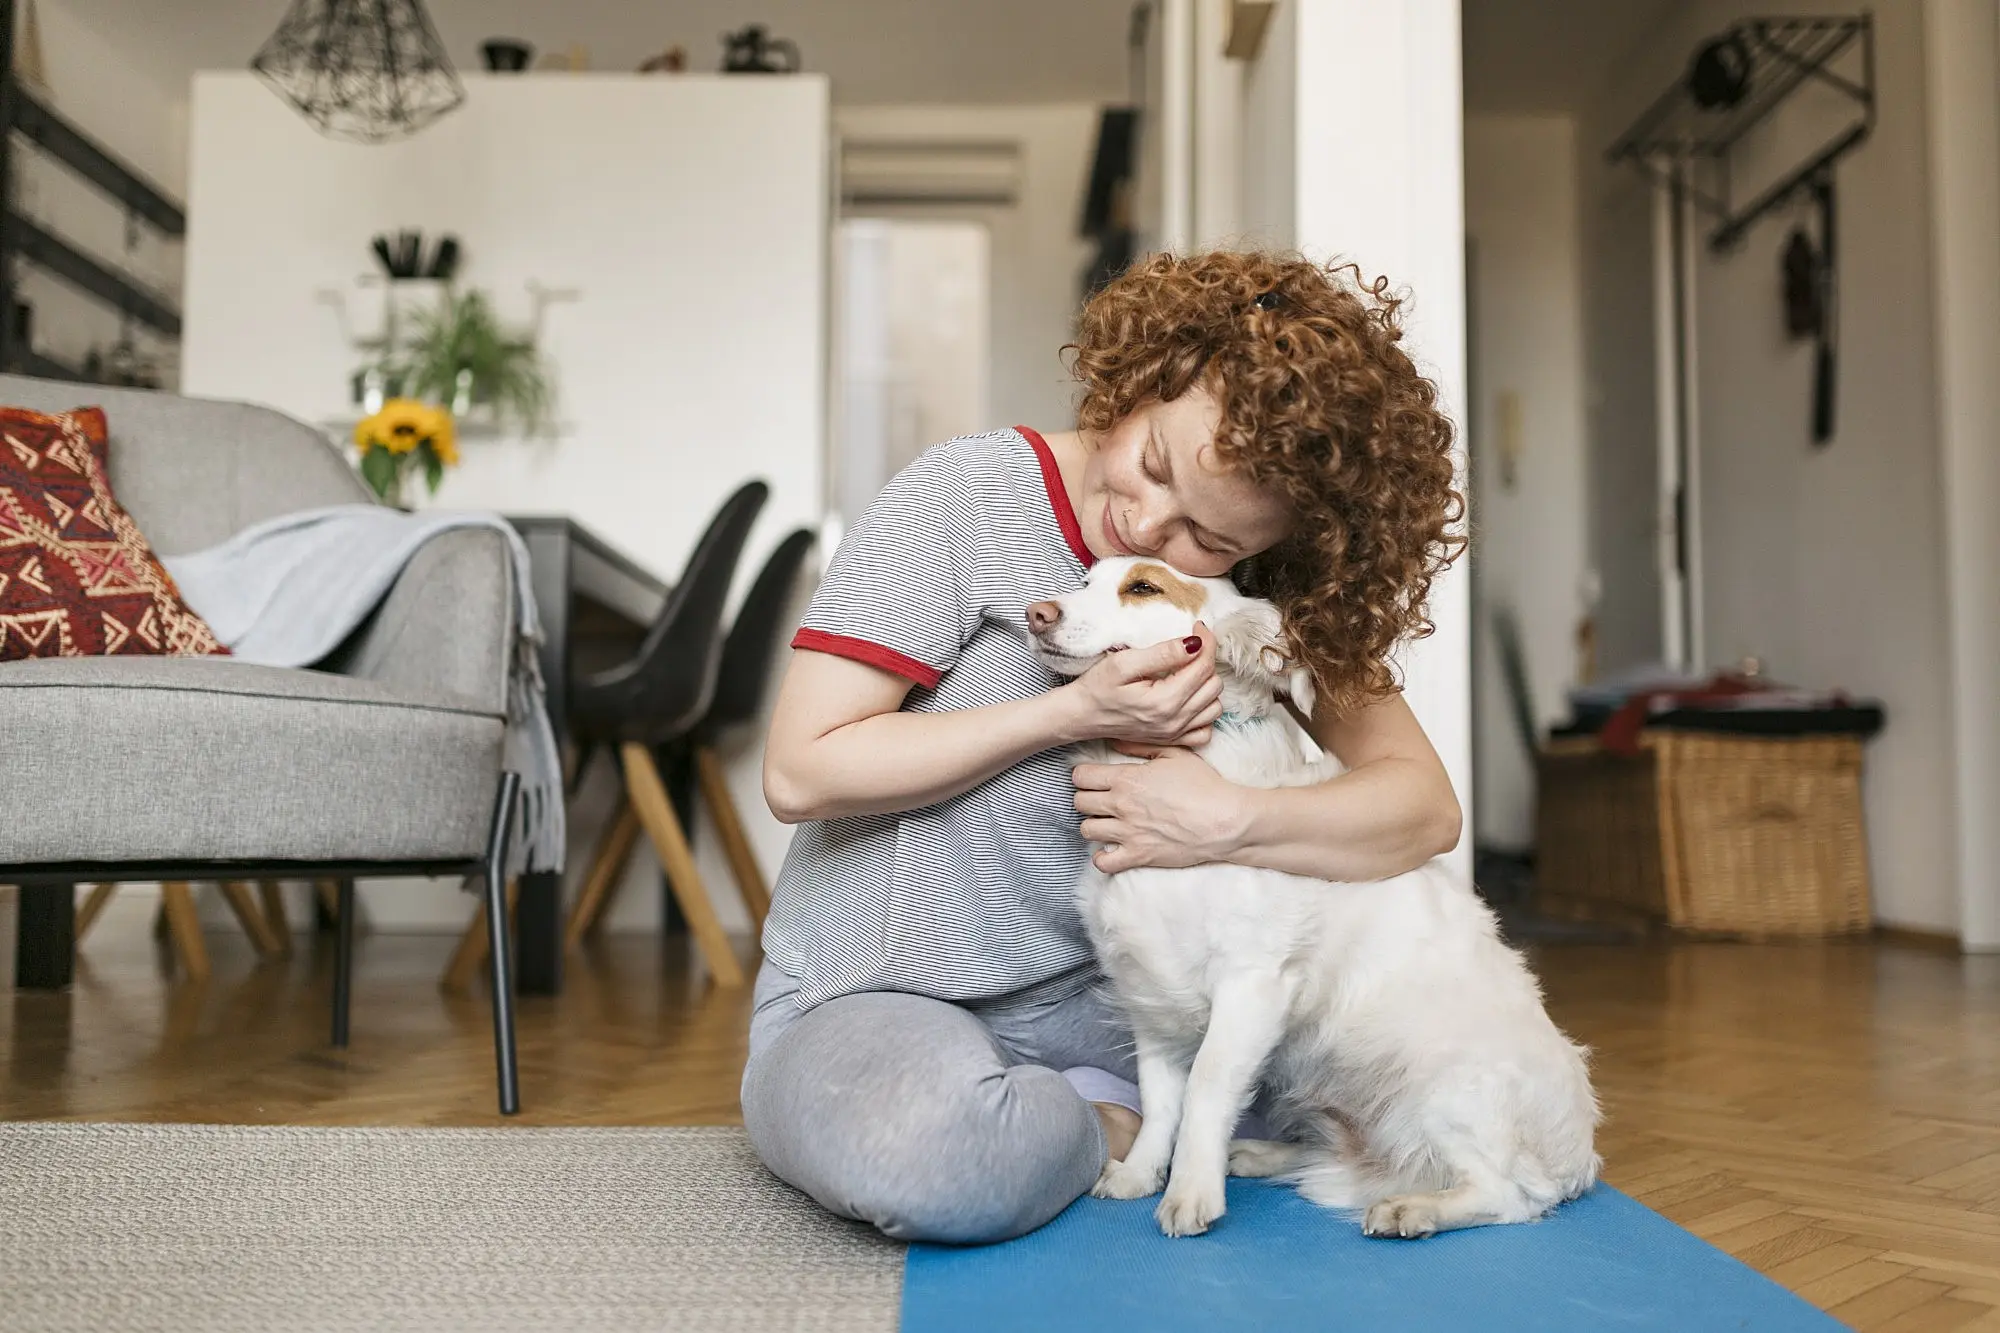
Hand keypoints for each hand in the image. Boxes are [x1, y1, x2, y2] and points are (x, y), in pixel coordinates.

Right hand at [1062, 623, 1221, 746]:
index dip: (1207, 641)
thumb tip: (1194, 643)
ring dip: (1207, 685)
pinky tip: (1190, 698)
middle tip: (1189, 646)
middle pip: (1213, 684)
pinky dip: (1204, 711)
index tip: (1198, 627)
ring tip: (1188, 670)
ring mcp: (1175, 733)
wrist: (1081, 716)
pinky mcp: (1172, 740)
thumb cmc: (1097, 687)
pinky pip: (1205, 729)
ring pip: (1215, 706)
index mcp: (1165, 701)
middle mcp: (1175, 721)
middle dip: (1206, 660)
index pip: (1204, 666)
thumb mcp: (1123, 663)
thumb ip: (1162, 653)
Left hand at [1072, 745, 1245, 872]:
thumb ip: (1139, 746)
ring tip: (1107, 822)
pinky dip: (1103, 857)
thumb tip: (1113, 742)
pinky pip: (1103, 862)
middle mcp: (1121, 805)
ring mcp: (1127, 832)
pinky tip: (1112, 849)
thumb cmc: (1203, 785)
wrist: (1224, 820)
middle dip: (1086, 798)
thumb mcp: (1174, 754)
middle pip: (1079, 802)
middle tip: (1100, 799)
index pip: (1080, 776)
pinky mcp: (1138, 856)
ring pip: (1086, 830)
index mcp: (1127, 778)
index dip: (1083, 776)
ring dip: (1093, 825)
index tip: (1092, 778)